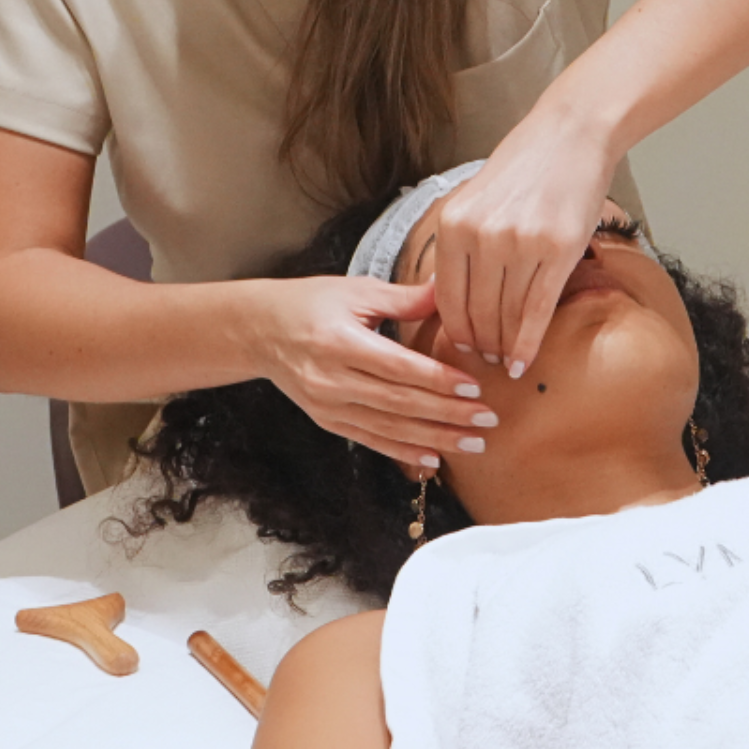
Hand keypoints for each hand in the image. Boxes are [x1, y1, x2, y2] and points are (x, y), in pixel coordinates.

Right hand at [253, 275, 495, 467]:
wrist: (260, 330)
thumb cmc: (311, 302)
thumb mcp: (355, 291)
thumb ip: (404, 298)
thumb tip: (449, 290)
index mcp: (340, 342)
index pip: (399, 368)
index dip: (438, 380)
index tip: (474, 388)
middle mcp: (331, 380)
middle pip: (400, 403)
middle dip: (448, 414)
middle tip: (488, 420)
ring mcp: (327, 406)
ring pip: (390, 428)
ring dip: (434, 438)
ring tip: (473, 443)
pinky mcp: (327, 421)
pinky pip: (372, 441)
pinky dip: (404, 452)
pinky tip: (434, 459)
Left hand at [433, 102, 613, 375]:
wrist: (570, 134)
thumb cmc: (524, 166)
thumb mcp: (475, 200)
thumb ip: (460, 244)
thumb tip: (445, 295)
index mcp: (454, 223)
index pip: (446, 297)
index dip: (453, 330)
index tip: (460, 348)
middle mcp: (483, 236)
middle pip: (475, 312)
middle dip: (479, 343)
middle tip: (484, 361)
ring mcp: (520, 244)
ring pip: (506, 315)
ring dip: (503, 346)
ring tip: (504, 361)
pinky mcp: (558, 250)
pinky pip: (538, 310)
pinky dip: (528, 342)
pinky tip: (522, 362)